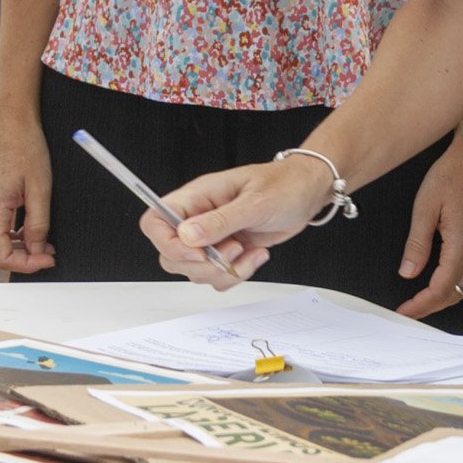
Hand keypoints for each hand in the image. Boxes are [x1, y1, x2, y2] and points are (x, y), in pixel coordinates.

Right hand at [0, 102, 54, 273]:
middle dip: (24, 259)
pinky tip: (33, 231)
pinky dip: (14, 237)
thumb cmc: (26, 149)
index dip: (27, 265)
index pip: (1, 257)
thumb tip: (38, 251)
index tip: (48, 259)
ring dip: (20, 249)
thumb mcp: (40, 188)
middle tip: (50, 255)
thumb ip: (38, 224)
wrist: (12, 123)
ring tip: (46, 244)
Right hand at [136, 156, 334, 287]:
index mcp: (197, 197)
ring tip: (249, 251)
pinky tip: (256, 255)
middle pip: (171, 255)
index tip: (198, 252)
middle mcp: (198, 217)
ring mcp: (211, 236)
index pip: (155, 221)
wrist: (307, 193)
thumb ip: (220, 221)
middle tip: (232, 251)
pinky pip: (216, 276)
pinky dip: (237, 274)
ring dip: (223, 271)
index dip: (167, 243)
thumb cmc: (284, 185)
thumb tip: (186, 236)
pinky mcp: (226, 251)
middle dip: (202, 265)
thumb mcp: (255, 202)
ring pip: (194, 271)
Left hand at [394, 138, 462, 319]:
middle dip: (433, 305)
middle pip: (457, 293)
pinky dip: (462, 283)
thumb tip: (408, 273)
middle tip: (410, 309)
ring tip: (425, 298)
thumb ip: (417, 244)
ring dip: (448, 296)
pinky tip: (449, 279)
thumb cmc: (453, 174)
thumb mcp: (425, 206)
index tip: (404, 311)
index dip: (421, 305)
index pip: (441, 289)